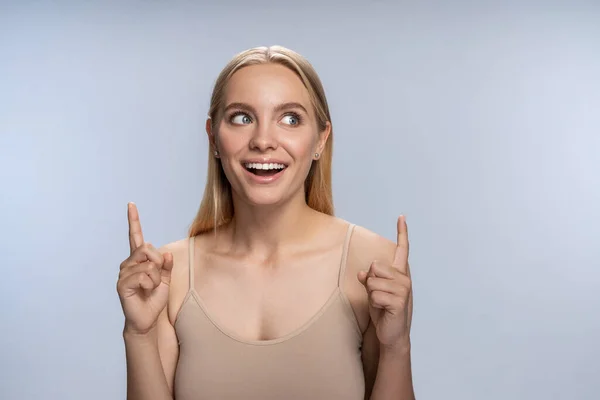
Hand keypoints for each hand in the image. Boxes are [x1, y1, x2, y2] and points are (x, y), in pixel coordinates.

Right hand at [116, 203, 173, 334]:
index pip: (136, 237)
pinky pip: (143, 275)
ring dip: (156, 278)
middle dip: (159, 263)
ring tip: (149, 288)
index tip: (131, 204)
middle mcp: (128, 263)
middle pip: (147, 248)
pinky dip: (150, 284)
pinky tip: (145, 291)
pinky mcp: (122, 284)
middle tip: (157, 279)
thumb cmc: (154, 299)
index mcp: (139, 260)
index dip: (134, 220)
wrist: (147, 320)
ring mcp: (123, 273)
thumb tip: (167, 254)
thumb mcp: (166, 280)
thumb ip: (167, 266)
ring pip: (148, 264)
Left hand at [358, 215, 411, 349]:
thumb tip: (362, 273)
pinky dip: (374, 303)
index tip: (402, 217)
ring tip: (381, 304)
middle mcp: (404, 278)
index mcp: (399, 274)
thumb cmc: (383, 312)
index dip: (402, 233)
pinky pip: (375, 294)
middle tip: (378, 296)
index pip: (402, 249)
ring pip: (373, 281)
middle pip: (375, 266)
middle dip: (370, 282)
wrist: (392, 334)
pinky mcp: (399, 301)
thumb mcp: (374, 292)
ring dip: (371, 294)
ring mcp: (403, 289)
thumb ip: (370, 279)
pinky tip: (383, 310)